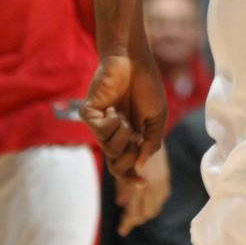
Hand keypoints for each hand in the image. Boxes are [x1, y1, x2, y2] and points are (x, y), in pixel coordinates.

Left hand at [80, 52, 166, 181]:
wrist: (133, 60)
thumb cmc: (146, 86)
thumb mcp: (157, 118)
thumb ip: (150, 143)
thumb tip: (140, 166)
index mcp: (129, 136)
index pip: (126, 166)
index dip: (132, 179)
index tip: (143, 183)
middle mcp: (113, 133)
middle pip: (116, 165)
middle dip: (128, 160)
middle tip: (135, 141)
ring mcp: (100, 124)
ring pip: (110, 149)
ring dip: (123, 136)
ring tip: (125, 117)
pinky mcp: (88, 114)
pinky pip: (100, 131)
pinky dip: (111, 123)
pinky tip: (114, 109)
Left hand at [115, 144, 169, 235]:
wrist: (148, 128)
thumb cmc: (130, 146)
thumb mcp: (123, 166)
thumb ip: (123, 184)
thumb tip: (120, 202)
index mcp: (142, 183)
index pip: (137, 212)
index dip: (129, 222)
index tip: (122, 230)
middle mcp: (154, 184)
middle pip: (147, 212)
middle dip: (136, 219)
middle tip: (126, 224)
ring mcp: (161, 180)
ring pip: (155, 206)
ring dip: (145, 212)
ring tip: (135, 216)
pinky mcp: (165, 175)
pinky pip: (162, 195)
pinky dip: (154, 202)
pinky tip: (146, 202)